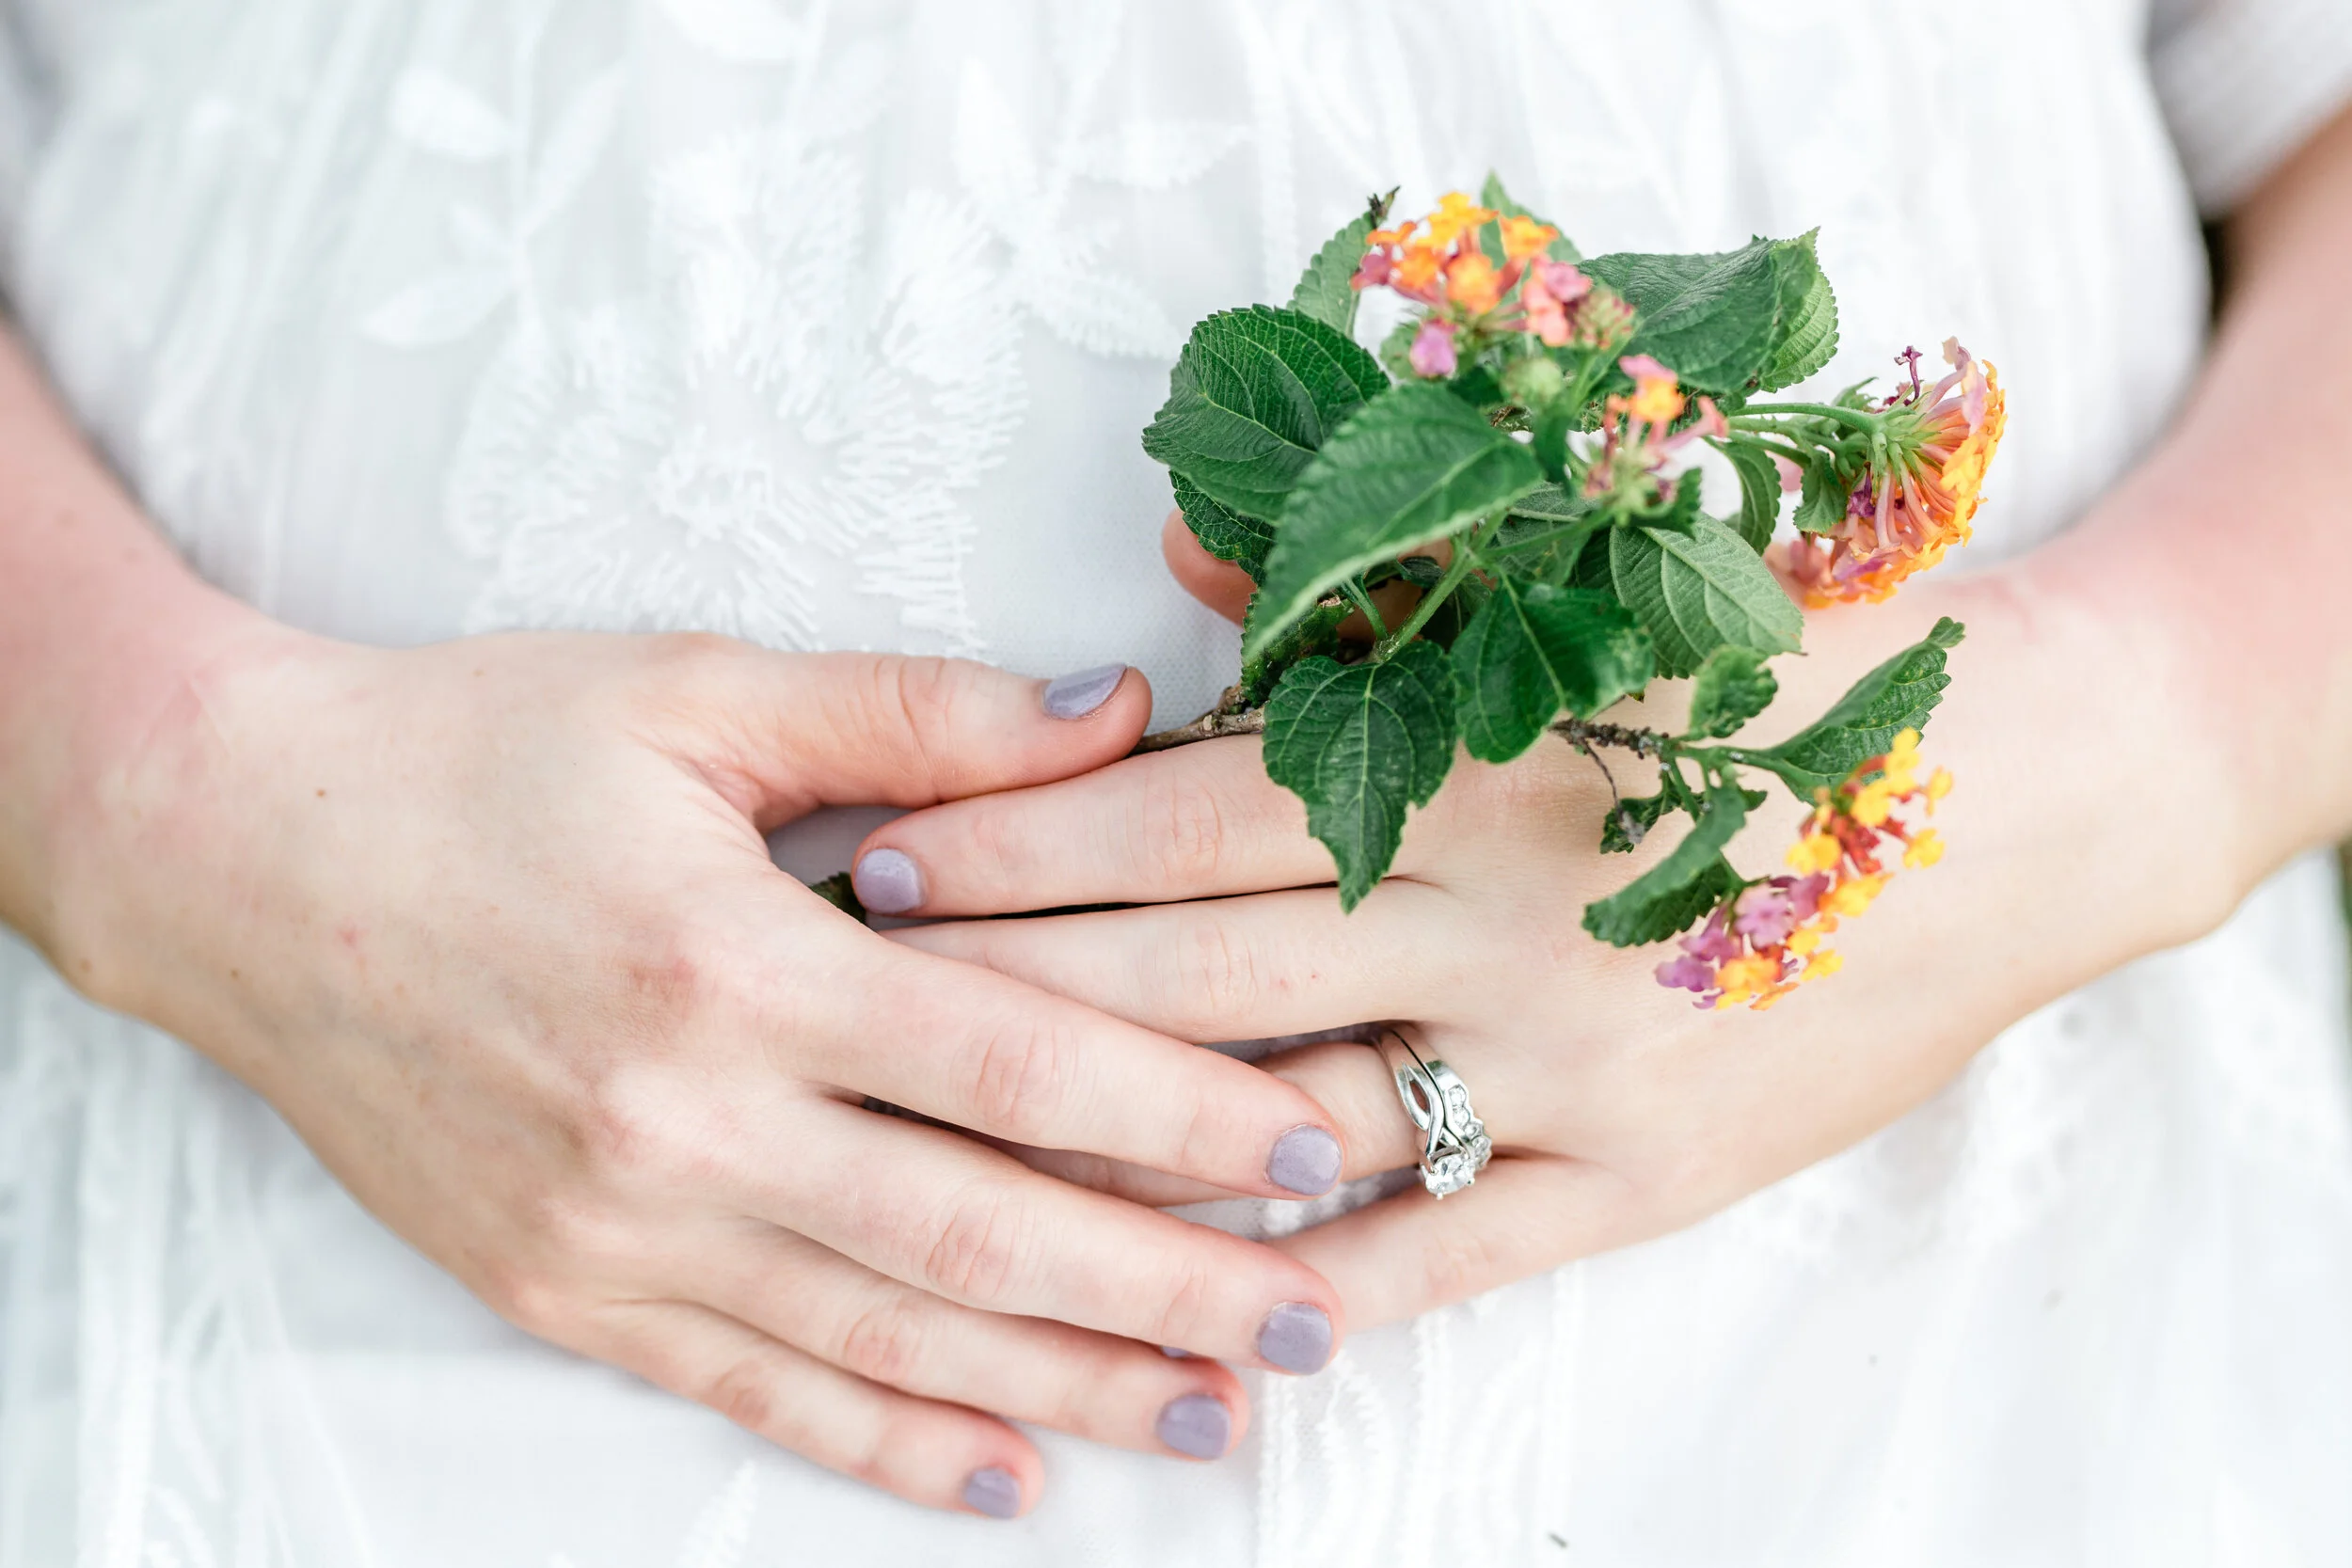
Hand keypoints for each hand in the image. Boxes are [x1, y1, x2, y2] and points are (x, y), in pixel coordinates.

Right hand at [43, 625, 1353, 1515]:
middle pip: (975, 1230)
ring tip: (1212, 1415)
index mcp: (732, 958)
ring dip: (1062, 1386)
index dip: (1176, 1111)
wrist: (236, 858)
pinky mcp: (562, 1287)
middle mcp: (683, 1119)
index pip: (1008, 1059)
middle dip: (1166, 1286)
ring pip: (885, 1336)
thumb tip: (1113, 714)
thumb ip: (914, 714)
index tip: (1313, 1148)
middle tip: (1320, 1321)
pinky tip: (1000, 1479)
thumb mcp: (691, 694)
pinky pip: (750, 1390)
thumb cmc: (474, 756)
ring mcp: (618, 1227)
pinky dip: (882, 1444)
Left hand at [846, 521, 2235, 1330]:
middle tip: (844, 1012)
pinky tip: (1192, 1319)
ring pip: (1289, 1126)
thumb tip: (1167, 554)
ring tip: (958, 1173)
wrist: (2024, 797)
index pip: (1181, 813)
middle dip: (1005, 994)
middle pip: (1189, 973)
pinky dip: (1313, 1288)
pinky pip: (1447, 1256)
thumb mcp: (1589, 592)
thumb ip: (1364, 588)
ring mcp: (1559, 1063)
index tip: (876, 860)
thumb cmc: (1779, 676)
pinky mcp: (1640, 1176)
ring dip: (1118, 1152)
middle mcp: (1483, 917)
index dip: (1018, 839)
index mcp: (1460, 760)